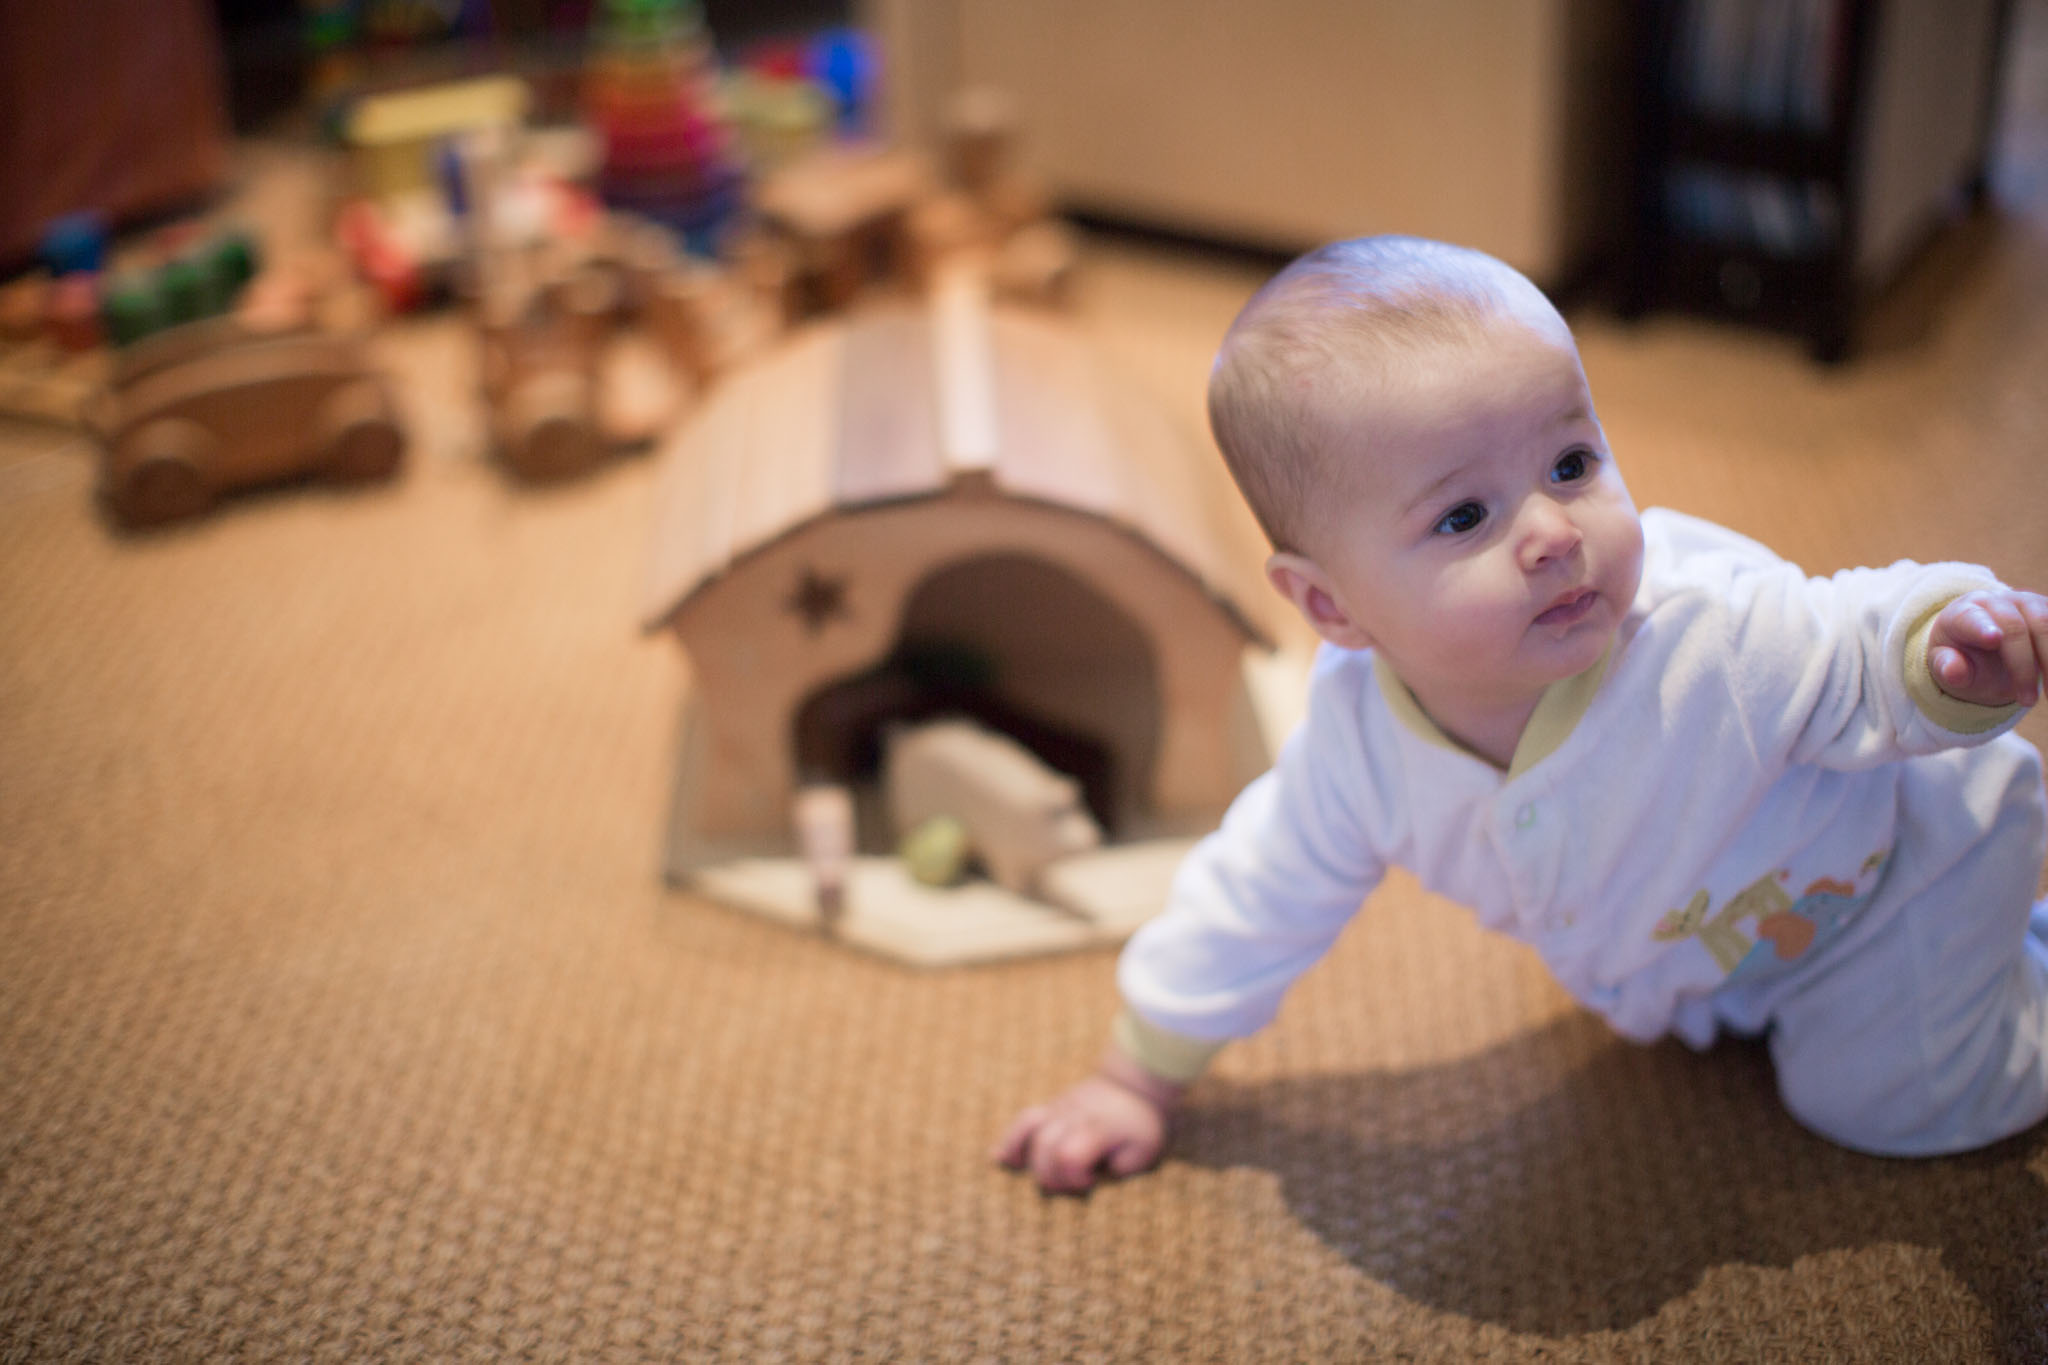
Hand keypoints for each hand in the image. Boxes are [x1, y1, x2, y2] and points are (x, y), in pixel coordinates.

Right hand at [992, 1054, 1183, 1193]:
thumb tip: (1092, 1178)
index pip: (1070, 1155)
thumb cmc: (1141, 1126)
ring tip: (1019, 1173)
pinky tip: (998, 1157)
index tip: (1090, 1184)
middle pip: (1046, 1147)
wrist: (1136, 1086)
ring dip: (1025, 1157)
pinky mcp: (1052, 1107)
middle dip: (1052, 1175)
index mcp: (1098, 1128)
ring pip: (1030, 1128)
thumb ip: (1119, 1170)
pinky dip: (1011, 1139)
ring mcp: (1060, 1108)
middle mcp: (1074, 1115)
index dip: (1073, 1178)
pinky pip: (1025, 1119)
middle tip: (1072, 1185)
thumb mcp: (1144, 1152)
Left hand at [1927, 589, 2047, 707]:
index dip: (1983, 628)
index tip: (1994, 639)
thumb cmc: (1961, 654)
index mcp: (1962, 612)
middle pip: (2015, 628)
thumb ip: (1946, 667)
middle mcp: (1997, 601)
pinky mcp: (2047, 610)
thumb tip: (1954, 672)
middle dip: (2023, 668)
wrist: (1982, 639)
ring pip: (2045, 625)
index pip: (1971, 619)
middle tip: (2026, 701)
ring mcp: (2026, 602)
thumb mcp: (1946, 665)